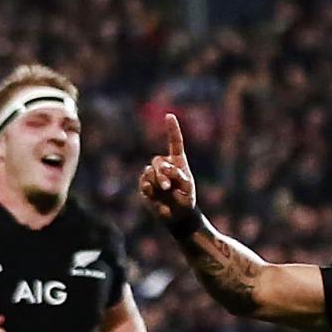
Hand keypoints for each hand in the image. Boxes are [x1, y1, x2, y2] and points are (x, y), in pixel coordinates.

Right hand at [138, 114, 198, 228]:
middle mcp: (165, 166)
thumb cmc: (186, 200)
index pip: (175, 143)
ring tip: (165, 191)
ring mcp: (153, 175)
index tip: (169, 115)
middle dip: (162, 173)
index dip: (172, 129)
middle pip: (158, 161)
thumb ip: (177, 176)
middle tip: (167, 186)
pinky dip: (149, 189)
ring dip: (157, 181)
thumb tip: (159, 171)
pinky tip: (154, 196)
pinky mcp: (145, 186)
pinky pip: (143, 182)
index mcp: (178, 162)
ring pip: (149, 172)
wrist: (177, 216)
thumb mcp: (187, 188)